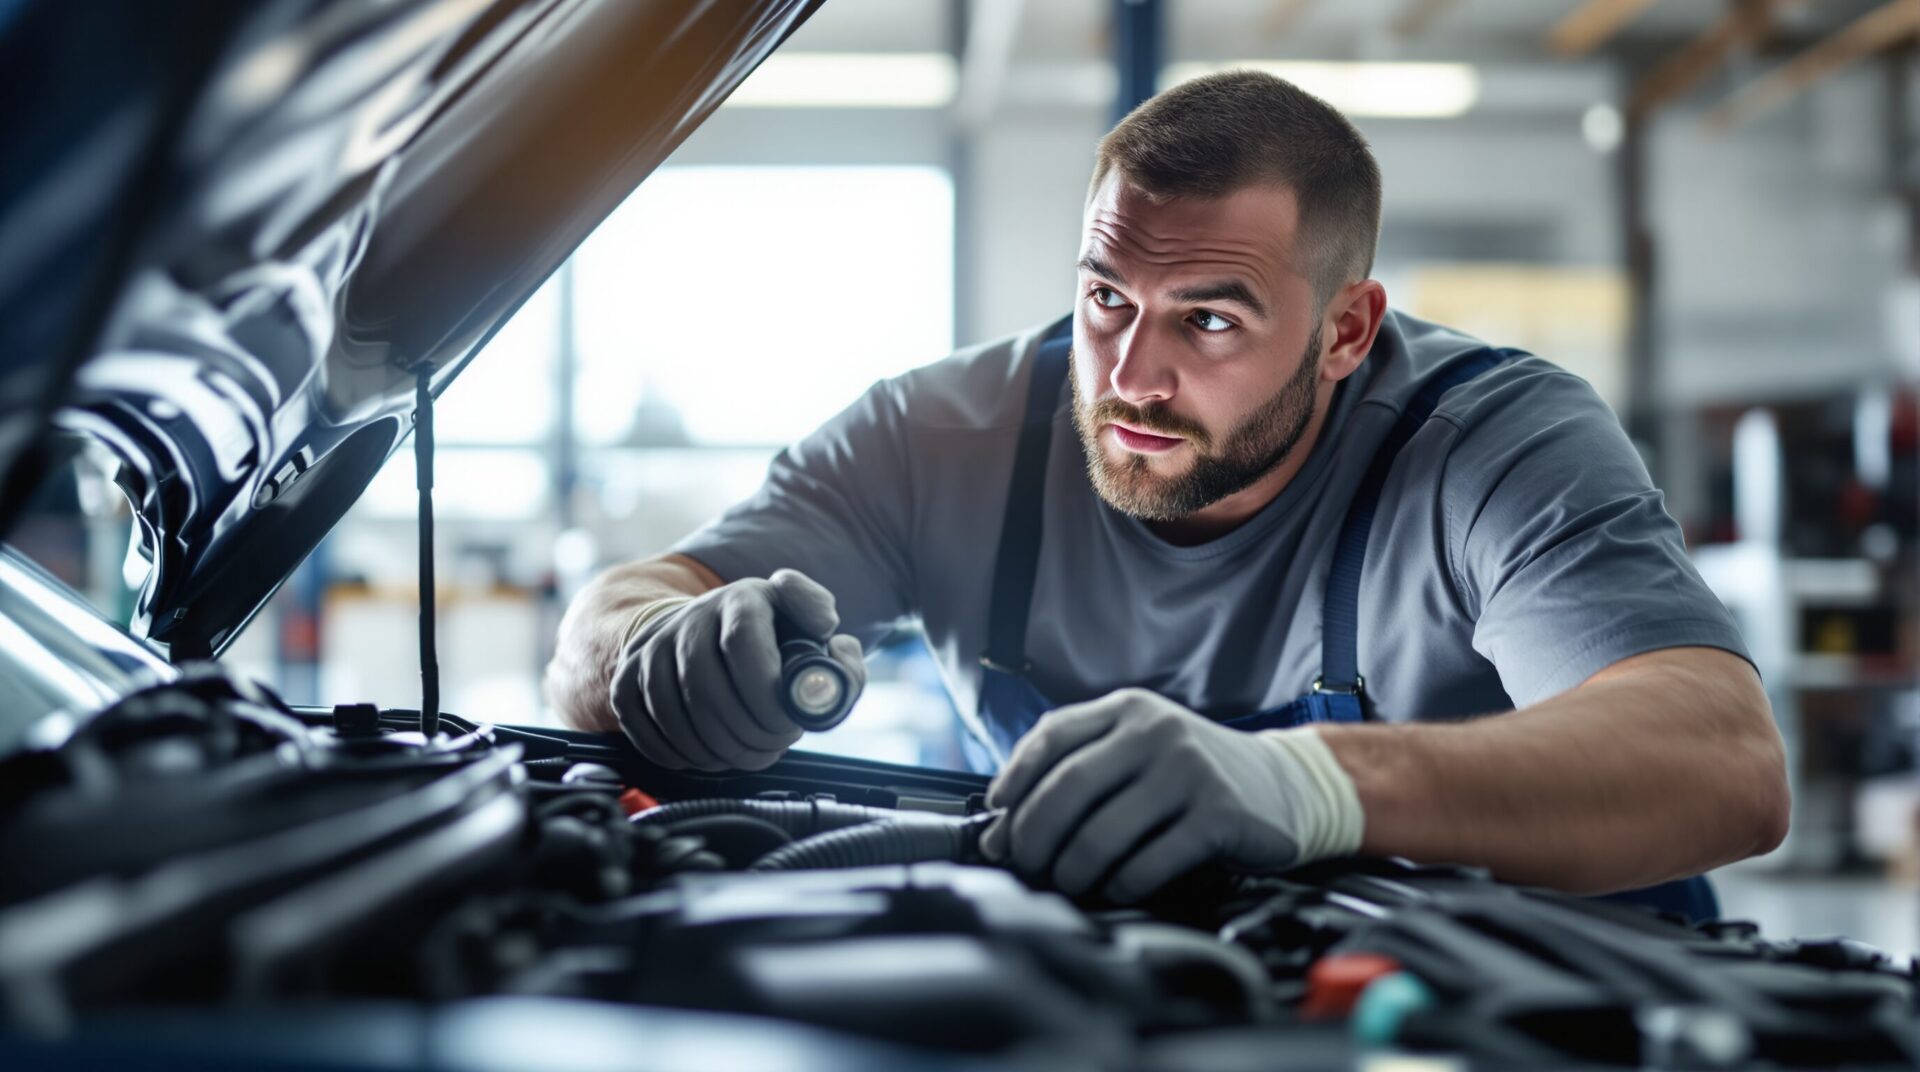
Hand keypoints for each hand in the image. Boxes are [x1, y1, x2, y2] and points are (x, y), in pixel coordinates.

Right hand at [610, 568, 864, 770]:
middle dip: (749, 735)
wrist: (698, 630)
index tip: (789, 723)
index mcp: (740, 600)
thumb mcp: (808, 630)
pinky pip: (647, 732)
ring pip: (676, 716)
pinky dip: (683, 756)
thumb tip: (833, 650)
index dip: (767, 695)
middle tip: (774, 747)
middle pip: (707, 689)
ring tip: (749, 754)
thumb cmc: (766, 638)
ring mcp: (649, 651)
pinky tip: (712, 754)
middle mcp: (688, 620)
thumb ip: (835, 645)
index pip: (743, 643)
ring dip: (718, 752)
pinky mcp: (624, 682)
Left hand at [978, 688, 1361, 902]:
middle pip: (1067, 788)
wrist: (1287, 786)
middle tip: (1024, 863)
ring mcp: (1188, 771)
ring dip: (1072, 868)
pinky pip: (1147, 863)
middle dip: (1033, 835)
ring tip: (1066, 882)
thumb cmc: (1196, 775)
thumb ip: (1085, 766)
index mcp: (1128, 709)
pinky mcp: (1217, 815)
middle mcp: (1156, 732)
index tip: (996, 817)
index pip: (1051, 736)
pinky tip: (1116, 888)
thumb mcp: (1143, 748)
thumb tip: (1006, 820)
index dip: (1014, 779)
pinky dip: (1120, 885)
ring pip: (1102, 832)